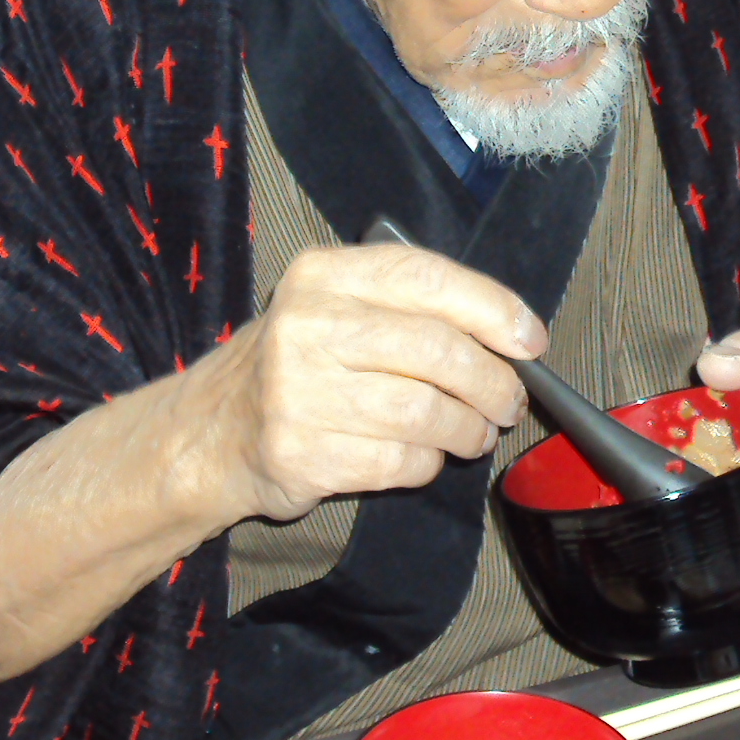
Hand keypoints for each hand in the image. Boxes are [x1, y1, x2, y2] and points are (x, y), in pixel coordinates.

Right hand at [198, 243, 544, 523]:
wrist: (209, 432)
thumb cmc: (296, 367)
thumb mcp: (333, 309)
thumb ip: (410, 309)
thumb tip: (510, 336)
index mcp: (322, 275)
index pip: (427, 278)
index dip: (493, 309)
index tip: (530, 341)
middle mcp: (307, 325)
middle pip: (438, 351)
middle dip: (492, 383)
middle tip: (507, 401)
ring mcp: (299, 392)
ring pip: (427, 413)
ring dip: (467, 430)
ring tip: (473, 433)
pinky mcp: (303, 453)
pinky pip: (401, 461)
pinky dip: (427, 464)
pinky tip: (421, 456)